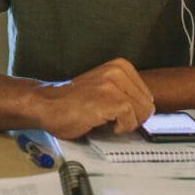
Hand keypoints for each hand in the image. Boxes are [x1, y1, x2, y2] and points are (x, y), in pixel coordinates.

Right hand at [25, 58, 155, 138]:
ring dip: (126, 123)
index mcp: (120, 66)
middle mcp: (118, 71)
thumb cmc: (71, 102)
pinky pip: (131, 120)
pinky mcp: (109, 100)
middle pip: (148, 105)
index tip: (117, 113)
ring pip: (143, 113)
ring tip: (106, 119)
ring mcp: (113, 84)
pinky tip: (103, 123)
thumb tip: (147, 109)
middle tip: (111, 119)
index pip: (148, 96)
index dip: (134, 111)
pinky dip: (120, 128)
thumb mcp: (105, 87)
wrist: (46, 105)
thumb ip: (125, 92)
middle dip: (133, 118)